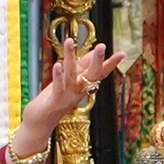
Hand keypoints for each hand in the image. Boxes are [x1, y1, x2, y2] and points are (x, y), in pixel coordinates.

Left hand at [11, 39, 124, 158]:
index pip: (100, 73)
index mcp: (83, 85)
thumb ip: (82, 67)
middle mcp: (78, 91)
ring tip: (70, 41)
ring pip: (71, 74)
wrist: (40, 123)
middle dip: (97, 60)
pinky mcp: (54, 100)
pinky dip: (58, 76)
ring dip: (70, 57)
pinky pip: (58, 87)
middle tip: (103, 46)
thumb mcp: (70, 80)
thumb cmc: (55, 99)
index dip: (111, 64)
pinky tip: (57, 64)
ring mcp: (67, 96)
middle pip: (91, 75)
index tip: (122, 53)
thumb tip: (93, 51)